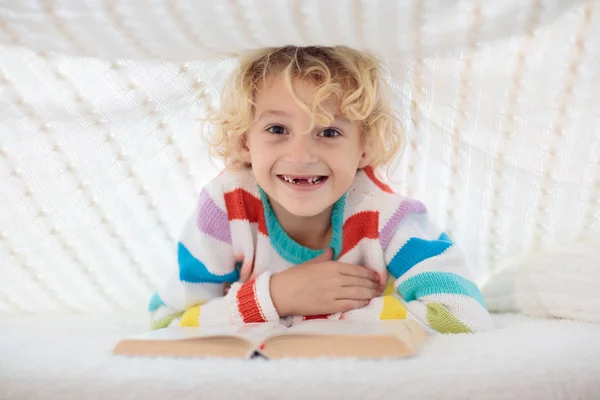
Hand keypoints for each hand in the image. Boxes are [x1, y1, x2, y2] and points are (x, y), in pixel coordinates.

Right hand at [269, 248, 384, 316]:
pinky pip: (350, 304)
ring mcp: (333, 293)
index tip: (377, 276)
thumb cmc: (294, 276)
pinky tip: (366, 302)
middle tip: (380, 286)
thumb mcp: (311, 263)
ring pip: (358, 293)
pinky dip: (360, 303)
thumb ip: (324, 257)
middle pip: (360, 282)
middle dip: (373, 284)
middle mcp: (335, 278)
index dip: (370, 274)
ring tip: (377, 294)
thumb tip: (332, 250)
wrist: (281, 293)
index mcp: (331, 266)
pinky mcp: (330, 306)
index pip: (357, 270)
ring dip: (370, 294)